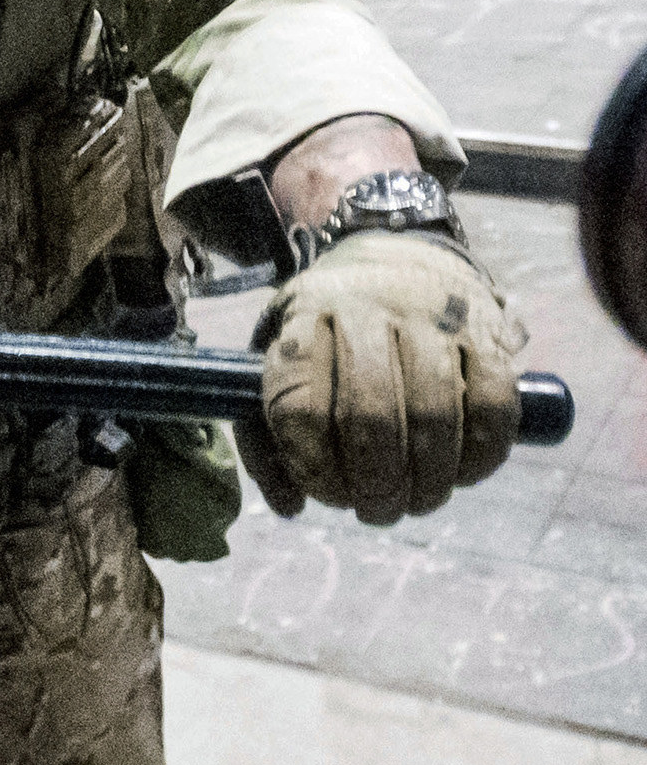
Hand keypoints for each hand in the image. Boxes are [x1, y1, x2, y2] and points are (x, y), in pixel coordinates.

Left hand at [238, 232, 527, 521]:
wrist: (397, 253)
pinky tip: (464, 475)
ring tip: (416, 501)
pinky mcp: (487, 330)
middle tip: (376, 510)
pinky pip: (495, 404)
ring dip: (428, 479)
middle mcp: (366, 310)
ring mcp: (431, 316)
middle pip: (370, 415)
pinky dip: (483, 455)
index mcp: (303, 318)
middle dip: (374, 484)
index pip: (297, 400)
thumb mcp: (279, 358)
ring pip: (434, 413)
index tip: (323, 492)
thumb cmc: (329, 331)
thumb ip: (269, 434)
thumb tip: (292, 505)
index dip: (310, 463)